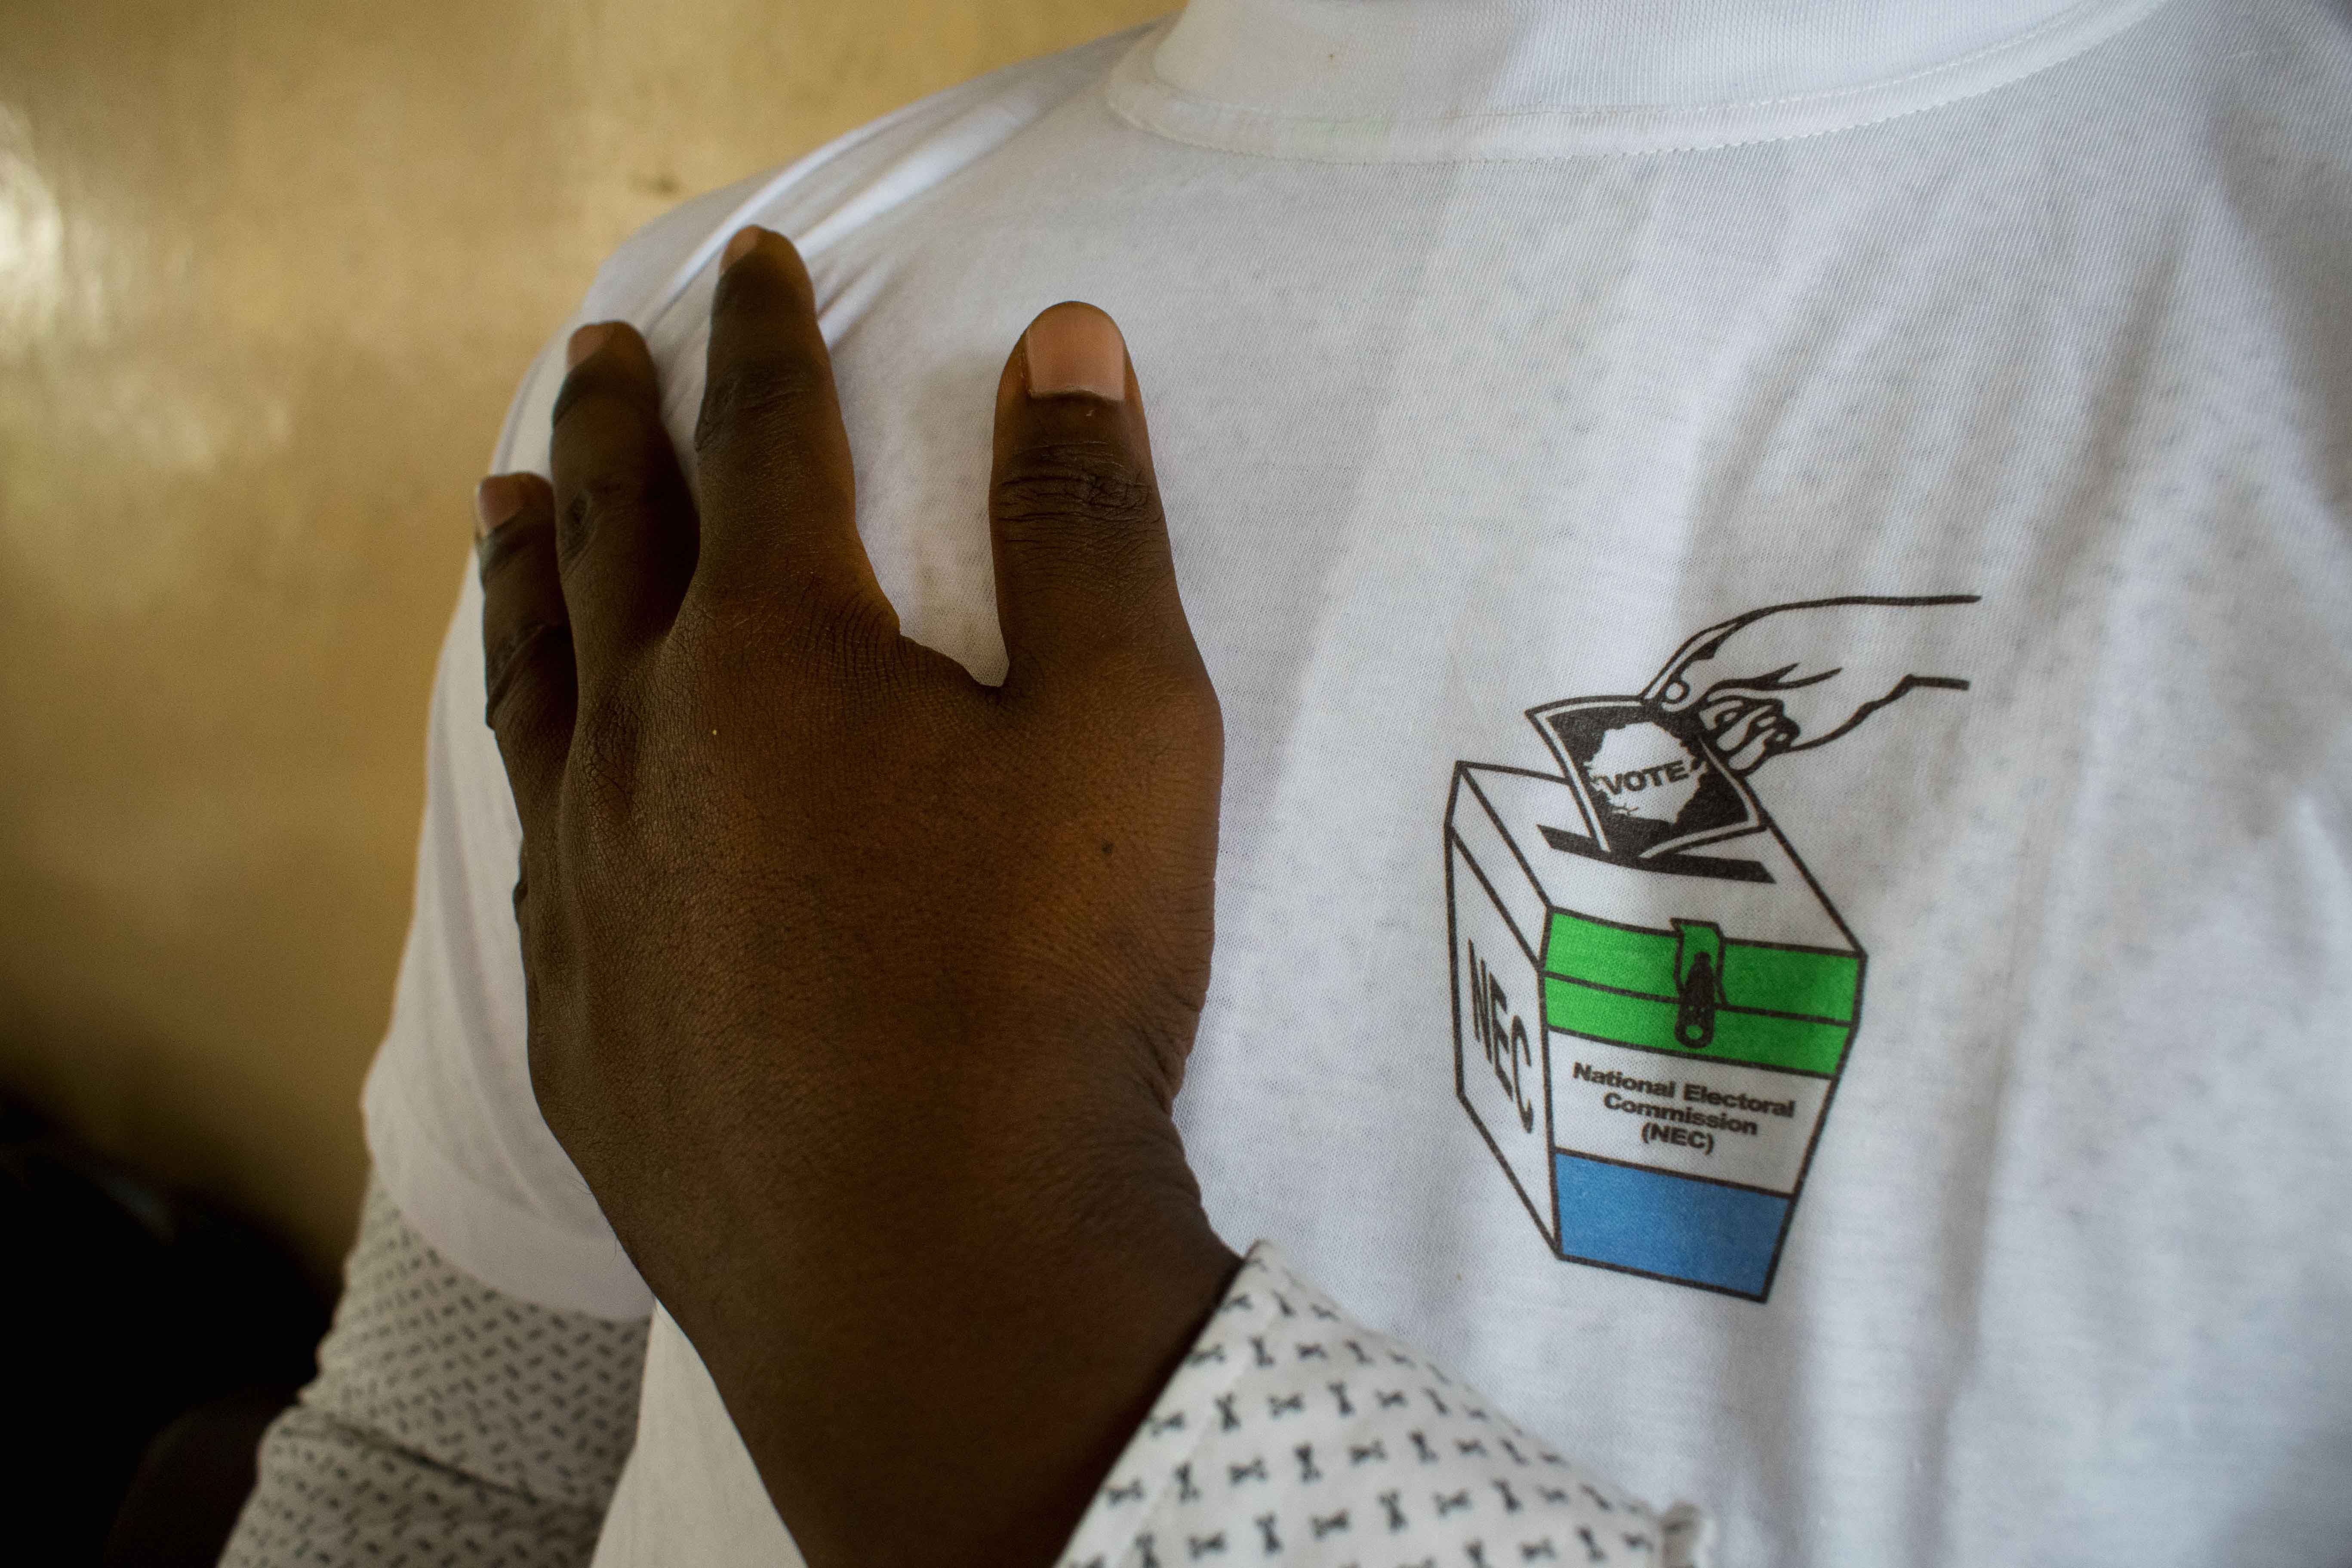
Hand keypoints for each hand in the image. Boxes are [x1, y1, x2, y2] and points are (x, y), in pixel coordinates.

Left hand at [472, 226, 1236, 1566]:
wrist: (936, 1270)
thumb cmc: (1049, 985)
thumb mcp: (1125, 728)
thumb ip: (1087, 524)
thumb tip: (1063, 342)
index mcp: (783, 650)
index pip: (768, 443)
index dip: (771, 342)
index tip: (760, 270)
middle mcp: (651, 739)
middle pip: (620, 534)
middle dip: (617, 421)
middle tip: (601, 346)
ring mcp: (592, 878)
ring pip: (541, 677)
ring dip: (532, 570)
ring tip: (508, 500)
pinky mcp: (574, 1006)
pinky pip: (531, 833)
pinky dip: (531, 752)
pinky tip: (541, 762)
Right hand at [1642, 594, 1977, 772]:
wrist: (1862, 655)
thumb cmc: (1802, 639)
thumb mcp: (1743, 651)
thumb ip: (1698, 678)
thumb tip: (1661, 705)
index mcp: (1709, 657)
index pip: (1668, 688)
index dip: (1657, 708)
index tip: (1647, 724)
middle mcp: (1720, 689)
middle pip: (1684, 725)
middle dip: (1695, 727)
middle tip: (1719, 716)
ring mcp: (1742, 716)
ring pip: (1711, 745)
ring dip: (1734, 734)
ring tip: (1769, 710)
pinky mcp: (1767, 740)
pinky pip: (1740, 761)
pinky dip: (1754, 748)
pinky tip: (1780, 724)